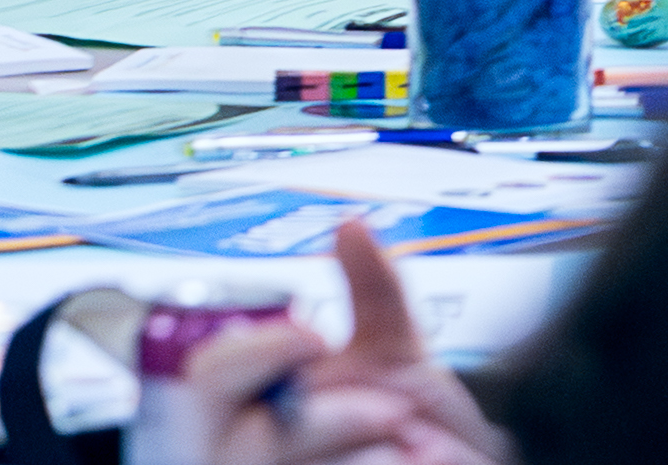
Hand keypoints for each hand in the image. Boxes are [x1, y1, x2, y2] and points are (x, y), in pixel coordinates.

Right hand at [185, 221, 507, 464]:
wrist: (460, 460)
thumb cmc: (415, 415)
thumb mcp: (394, 346)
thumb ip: (371, 288)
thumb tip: (349, 227)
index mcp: (256, 401)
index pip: (208, 376)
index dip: (250, 354)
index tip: (312, 335)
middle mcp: (249, 450)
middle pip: (243, 441)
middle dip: (329, 421)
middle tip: (391, 410)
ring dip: (368, 452)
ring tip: (408, 444)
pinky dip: (382, 464)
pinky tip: (406, 459)